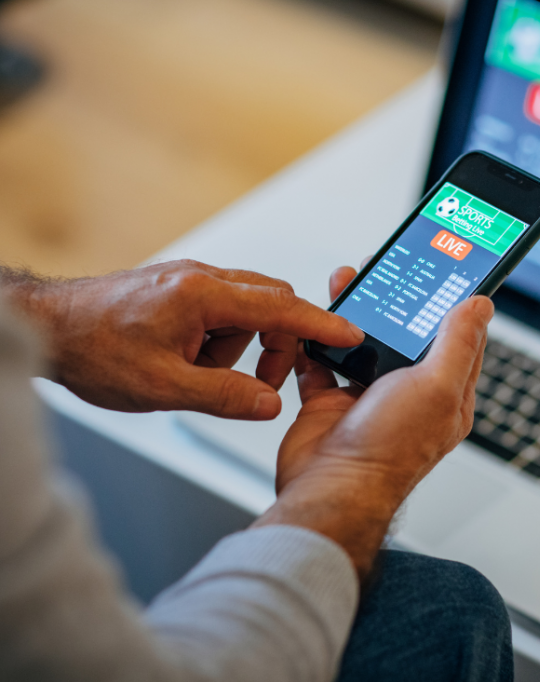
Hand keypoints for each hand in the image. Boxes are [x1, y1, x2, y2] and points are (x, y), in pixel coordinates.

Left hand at [4, 260, 363, 418]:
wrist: (48, 327)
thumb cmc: (93, 350)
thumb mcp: (162, 387)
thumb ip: (224, 396)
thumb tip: (269, 403)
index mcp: (202, 295)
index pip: (280, 306)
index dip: (320, 323)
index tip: (349, 334)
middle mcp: (201, 279)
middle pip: (271, 303)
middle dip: (277, 343)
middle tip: (260, 383)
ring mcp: (190, 281)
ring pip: (246, 310)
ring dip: (241, 346)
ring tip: (200, 375)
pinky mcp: (180, 289)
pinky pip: (222, 312)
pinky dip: (221, 340)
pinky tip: (189, 362)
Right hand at [254, 263, 492, 579]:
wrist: (329, 488)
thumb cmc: (388, 449)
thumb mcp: (437, 387)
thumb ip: (458, 343)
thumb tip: (481, 306)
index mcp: (446, 395)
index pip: (458, 339)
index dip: (452, 304)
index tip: (443, 271)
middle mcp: (409, 396)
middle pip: (404, 335)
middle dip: (394, 301)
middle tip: (385, 269)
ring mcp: (368, 398)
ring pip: (362, 343)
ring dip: (353, 314)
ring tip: (346, 283)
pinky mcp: (330, 402)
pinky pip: (323, 362)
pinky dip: (316, 342)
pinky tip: (315, 322)